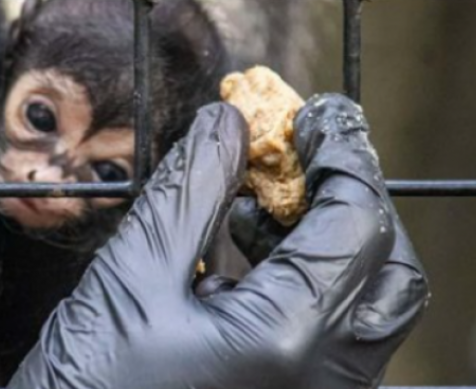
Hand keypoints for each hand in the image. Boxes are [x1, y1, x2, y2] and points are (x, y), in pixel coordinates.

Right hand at [7, 96, 427, 388]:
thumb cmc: (88, 388)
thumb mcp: (131, 275)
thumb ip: (189, 191)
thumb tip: (227, 123)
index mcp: (287, 342)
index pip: (357, 223)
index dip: (343, 154)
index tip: (314, 115)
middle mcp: (324, 381)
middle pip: (387, 269)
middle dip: (350, 200)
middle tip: (299, 157)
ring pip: (366, 305)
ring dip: (327, 239)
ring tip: (256, 202)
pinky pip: (331, 334)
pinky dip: (306, 281)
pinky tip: (244, 255)